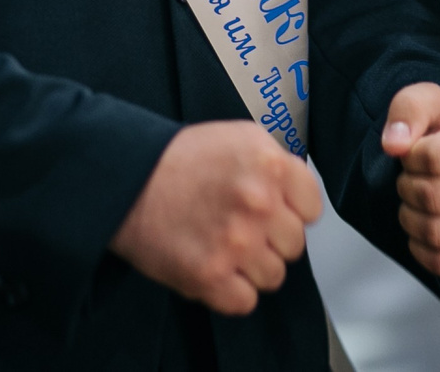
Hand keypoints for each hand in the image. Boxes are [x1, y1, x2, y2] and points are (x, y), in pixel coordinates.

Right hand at [109, 121, 322, 314]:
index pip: (312, 208)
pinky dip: (231, 292)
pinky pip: (245, 301)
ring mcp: (236, 244)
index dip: (292, 211)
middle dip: (271, 239)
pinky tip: (215, 268)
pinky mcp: (210, 277)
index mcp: (269, 166)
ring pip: (273, 277)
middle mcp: (258, 205)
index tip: (275, 211)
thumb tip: (297, 193)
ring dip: (252, 268)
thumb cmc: (178, 159)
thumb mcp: (239, 137)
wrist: (127, 180)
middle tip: (242, 228)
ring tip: (226, 248)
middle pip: (294, 245)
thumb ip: (275, 164)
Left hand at [383, 83, 439, 283]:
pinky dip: (424, 251)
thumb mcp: (429, 102)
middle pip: (433, 198)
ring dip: (411, 220)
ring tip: (418, 204)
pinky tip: (426, 230)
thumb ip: (408, 110)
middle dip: (408, 188)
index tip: (415, 154)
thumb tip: (395, 144)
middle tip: (412, 181)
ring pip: (437, 234)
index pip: (431, 157)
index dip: (409, 157)